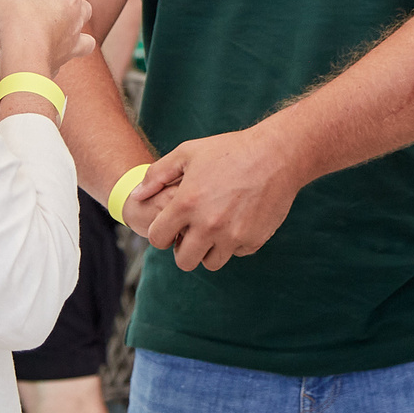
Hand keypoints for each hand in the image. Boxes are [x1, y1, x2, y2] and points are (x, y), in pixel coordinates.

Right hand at [0, 0, 97, 77]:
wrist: (23, 66)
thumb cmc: (18, 27)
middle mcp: (76, 20)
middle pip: (87, 6)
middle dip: (75, 3)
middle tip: (54, 2)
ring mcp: (72, 44)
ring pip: (87, 36)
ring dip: (76, 32)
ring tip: (58, 30)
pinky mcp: (63, 63)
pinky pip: (67, 58)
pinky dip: (59, 56)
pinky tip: (43, 54)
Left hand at [137, 125, 307, 271]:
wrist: (276, 154)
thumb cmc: (230, 150)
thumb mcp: (188, 152)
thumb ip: (157, 174)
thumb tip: (136, 195)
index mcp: (187, 204)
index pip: (158, 239)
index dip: (161, 233)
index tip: (171, 226)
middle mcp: (208, 225)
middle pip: (183, 261)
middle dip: (184, 249)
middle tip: (192, 232)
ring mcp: (232, 236)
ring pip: (211, 262)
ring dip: (209, 249)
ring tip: (216, 226)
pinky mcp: (253, 240)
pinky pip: (237, 252)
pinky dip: (235, 242)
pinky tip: (239, 219)